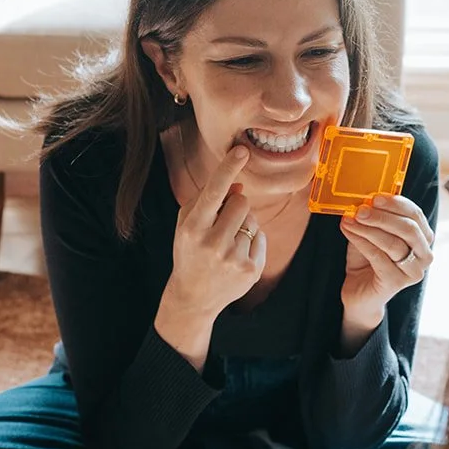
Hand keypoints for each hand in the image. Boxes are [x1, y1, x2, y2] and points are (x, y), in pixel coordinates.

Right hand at [161, 145, 265, 328]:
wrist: (193, 297)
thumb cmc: (189, 252)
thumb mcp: (187, 225)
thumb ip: (207, 200)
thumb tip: (239, 185)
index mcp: (193, 228)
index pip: (214, 192)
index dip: (228, 168)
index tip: (242, 150)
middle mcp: (213, 243)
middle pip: (241, 202)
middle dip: (236, 205)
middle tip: (223, 223)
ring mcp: (233, 258)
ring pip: (253, 220)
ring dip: (244, 226)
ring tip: (227, 245)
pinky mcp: (251, 270)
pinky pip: (261, 238)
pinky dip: (252, 242)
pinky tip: (236, 256)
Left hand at [339, 193, 433, 348]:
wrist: (360, 293)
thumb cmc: (368, 260)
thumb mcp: (371, 233)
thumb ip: (373, 217)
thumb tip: (362, 199)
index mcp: (423, 238)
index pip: (415, 215)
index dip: (396, 204)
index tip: (374, 197)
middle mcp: (425, 255)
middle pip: (409, 229)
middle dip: (383, 216)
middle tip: (360, 209)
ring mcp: (413, 271)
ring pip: (393, 243)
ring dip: (369, 228)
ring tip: (349, 219)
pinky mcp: (397, 283)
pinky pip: (379, 257)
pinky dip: (362, 241)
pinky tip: (349, 232)